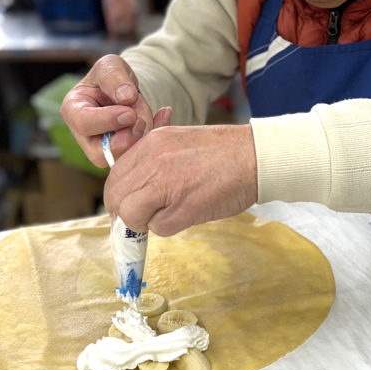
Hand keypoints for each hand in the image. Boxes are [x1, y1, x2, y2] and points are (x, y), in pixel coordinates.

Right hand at [60, 55, 171, 166]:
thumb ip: (115, 77)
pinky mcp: (123, 155)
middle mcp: (84, 136)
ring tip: (143, 107)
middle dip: (129, 133)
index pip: (85, 124)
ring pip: (125, 155)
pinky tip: (164, 114)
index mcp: (73, 110)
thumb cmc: (112, 77)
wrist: (125, 91)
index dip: (109, 120)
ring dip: (143, 131)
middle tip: (140, 114)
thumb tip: (127, 97)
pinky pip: (141, 154)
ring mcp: (103, 150)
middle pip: (103, 152)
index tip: (130, 113)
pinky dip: (156, 133)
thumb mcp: (110, 65)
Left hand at [104, 124, 257, 236]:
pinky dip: (169, 228)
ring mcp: (168, 184)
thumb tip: (132, 188)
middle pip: (118, 198)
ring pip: (132, 215)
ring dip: (146, 222)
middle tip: (143, 218)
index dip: (119, 196)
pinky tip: (187, 215)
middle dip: (127, 213)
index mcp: (151, 144)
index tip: (129, 205)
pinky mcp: (185, 207)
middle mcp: (154, 162)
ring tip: (168, 214)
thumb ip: (152, 159)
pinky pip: (159, 228)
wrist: (255, 156)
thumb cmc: (222, 152)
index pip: (114, 177)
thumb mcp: (178, 140)